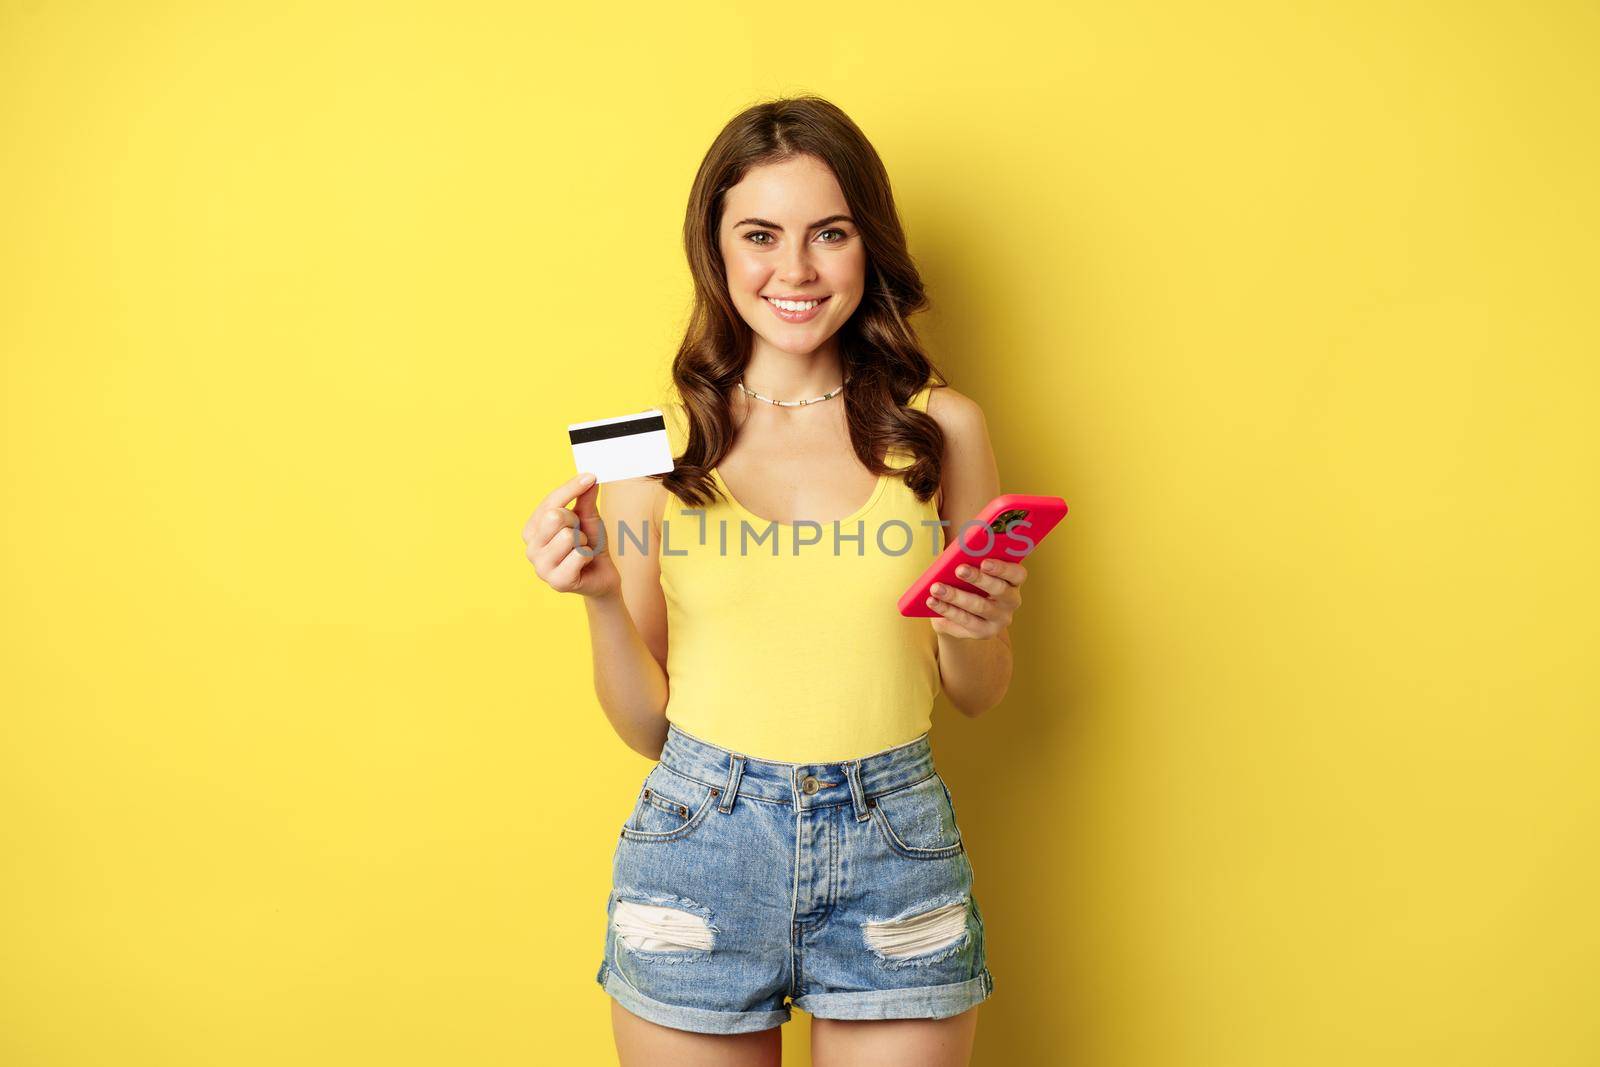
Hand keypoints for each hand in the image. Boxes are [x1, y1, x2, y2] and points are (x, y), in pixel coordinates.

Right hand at [523, 472, 619, 598]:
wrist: (602, 574)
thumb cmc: (590, 543)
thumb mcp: (587, 517)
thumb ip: (584, 498)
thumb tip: (589, 477)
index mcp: (532, 530)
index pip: (549, 502)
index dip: (571, 488)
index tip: (590, 477)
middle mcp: (531, 548)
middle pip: (554, 517)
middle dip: (576, 522)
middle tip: (580, 534)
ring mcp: (541, 568)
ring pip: (568, 537)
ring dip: (583, 542)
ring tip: (581, 550)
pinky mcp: (557, 582)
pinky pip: (579, 555)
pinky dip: (588, 556)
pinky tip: (584, 564)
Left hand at [925, 557, 1024, 639]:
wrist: (962, 613)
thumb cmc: (967, 581)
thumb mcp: (971, 569)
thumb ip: (968, 560)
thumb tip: (954, 555)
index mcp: (1013, 581)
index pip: (1017, 574)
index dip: (1002, 568)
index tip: (984, 562)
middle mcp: (1011, 601)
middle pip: (999, 590)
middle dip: (978, 578)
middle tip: (959, 569)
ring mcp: (999, 620)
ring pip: (979, 607)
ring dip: (956, 596)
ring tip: (936, 587)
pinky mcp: (983, 632)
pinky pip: (964, 622)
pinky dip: (946, 610)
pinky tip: (932, 601)